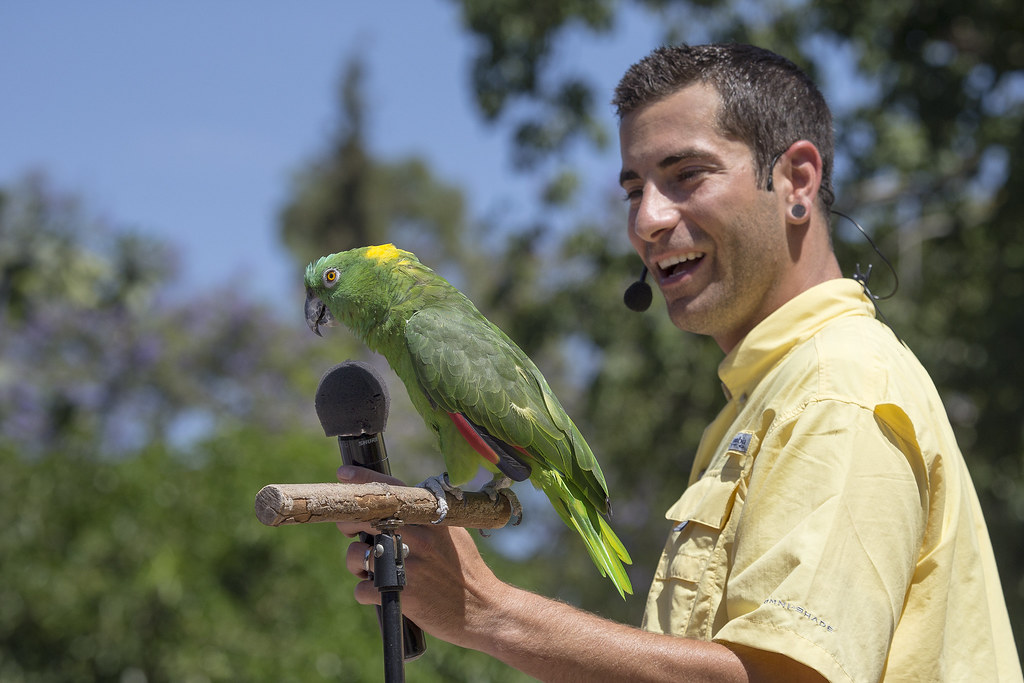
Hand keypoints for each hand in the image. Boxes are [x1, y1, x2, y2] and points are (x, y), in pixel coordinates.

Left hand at [337, 466, 508, 648]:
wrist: (485, 611)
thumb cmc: (466, 572)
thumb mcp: (454, 535)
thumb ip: (428, 518)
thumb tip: (396, 505)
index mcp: (433, 520)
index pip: (394, 490)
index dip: (365, 479)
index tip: (344, 474)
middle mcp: (420, 538)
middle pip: (364, 519)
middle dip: (348, 523)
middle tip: (351, 531)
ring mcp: (409, 566)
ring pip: (357, 554)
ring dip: (356, 563)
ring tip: (370, 570)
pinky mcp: (401, 596)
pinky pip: (362, 590)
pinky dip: (365, 593)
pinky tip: (379, 593)